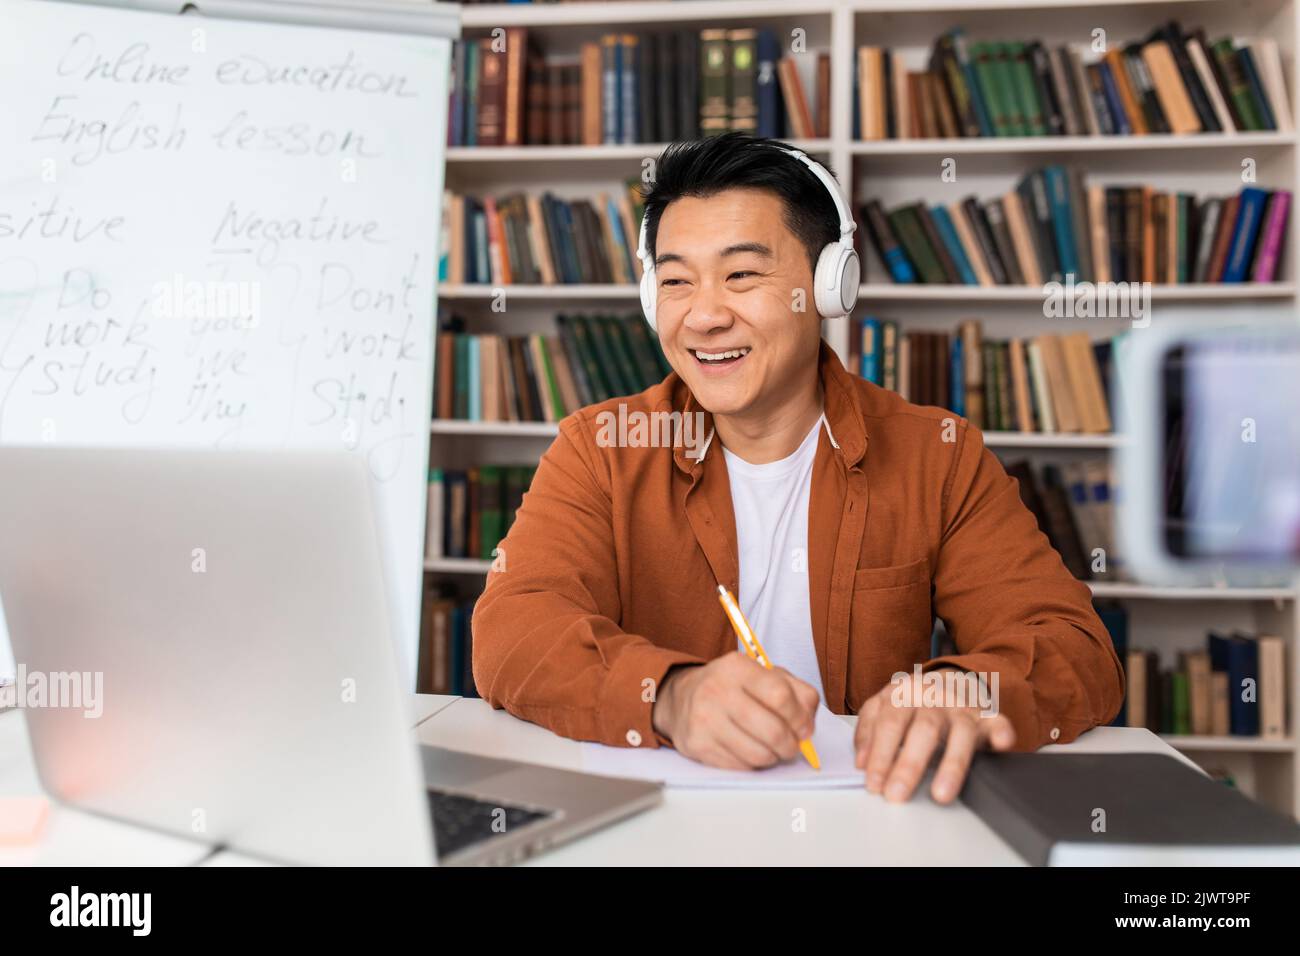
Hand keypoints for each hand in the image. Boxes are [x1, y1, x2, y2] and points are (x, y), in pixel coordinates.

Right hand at [652, 652, 819, 769]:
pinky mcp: (697, 744)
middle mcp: (717, 690)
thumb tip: (808, 724)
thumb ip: (795, 691)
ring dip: (773, 757)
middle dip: (791, 745)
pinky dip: (752, 764)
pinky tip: (749, 750)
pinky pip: (740, 766)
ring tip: (772, 749)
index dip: (800, 718)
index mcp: (738, 667)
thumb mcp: (762, 674)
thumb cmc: (731, 687)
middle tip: (792, 746)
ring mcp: (705, 719)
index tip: (805, 729)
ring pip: (758, 755)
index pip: (780, 696)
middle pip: (773, 731)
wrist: (681, 698)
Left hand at [854, 670, 1014, 803]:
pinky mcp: (988, 716)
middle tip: (896, 793)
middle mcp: (935, 698)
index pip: (890, 724)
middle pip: (923, 730)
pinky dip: (1002, 733)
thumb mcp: (882, 705)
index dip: (881, 754)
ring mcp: (963, 707)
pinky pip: (998, 722)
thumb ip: (868, 730)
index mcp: (905, 692)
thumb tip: (862, 762)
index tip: (874, 783)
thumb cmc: (912, 699)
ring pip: (961, 733)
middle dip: (909, 764)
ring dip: (951, 764)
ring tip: (940, 794)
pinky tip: (1002, 744)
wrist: (950, 678)